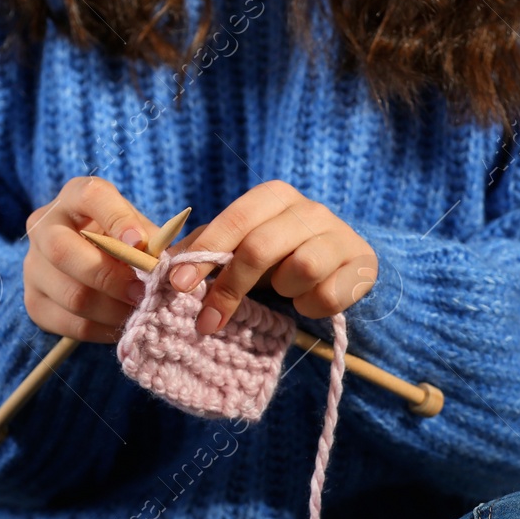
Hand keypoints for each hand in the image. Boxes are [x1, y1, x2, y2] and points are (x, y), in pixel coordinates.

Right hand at [24, 177, 155, 342]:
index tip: (141, 243)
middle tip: (144, 292)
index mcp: (75, 196)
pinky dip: (104, 330)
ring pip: (72, 295)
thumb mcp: (144, 233)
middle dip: (110, 277)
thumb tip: (178, 275)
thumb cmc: (125, 242)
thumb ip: (161, 247)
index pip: (90, 197)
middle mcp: (44, 226)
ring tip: (140, 312)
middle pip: (63, 251)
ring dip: (114, 310)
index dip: (117, 219)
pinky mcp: (34, 302)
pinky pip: (72, 324)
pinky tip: (123, 324)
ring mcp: (33, 266)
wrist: (99, 264)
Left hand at [168, 181, 377, 334]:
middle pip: (262, 248)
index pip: (236, 219)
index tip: (178, 284)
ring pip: (300, 271)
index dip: (206, 252)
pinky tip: (308, 303)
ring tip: (282, 293)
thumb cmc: (279, 256)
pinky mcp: (362, 265)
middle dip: (230, 288)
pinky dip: (311, 307)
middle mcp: (310, 209)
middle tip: (207, 321)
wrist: (340, 267)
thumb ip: (202, 250)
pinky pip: (328, 296)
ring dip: (282, 291)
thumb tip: (157, 263)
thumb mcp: (238, 247)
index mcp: (275, 197)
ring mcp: (340, 236)